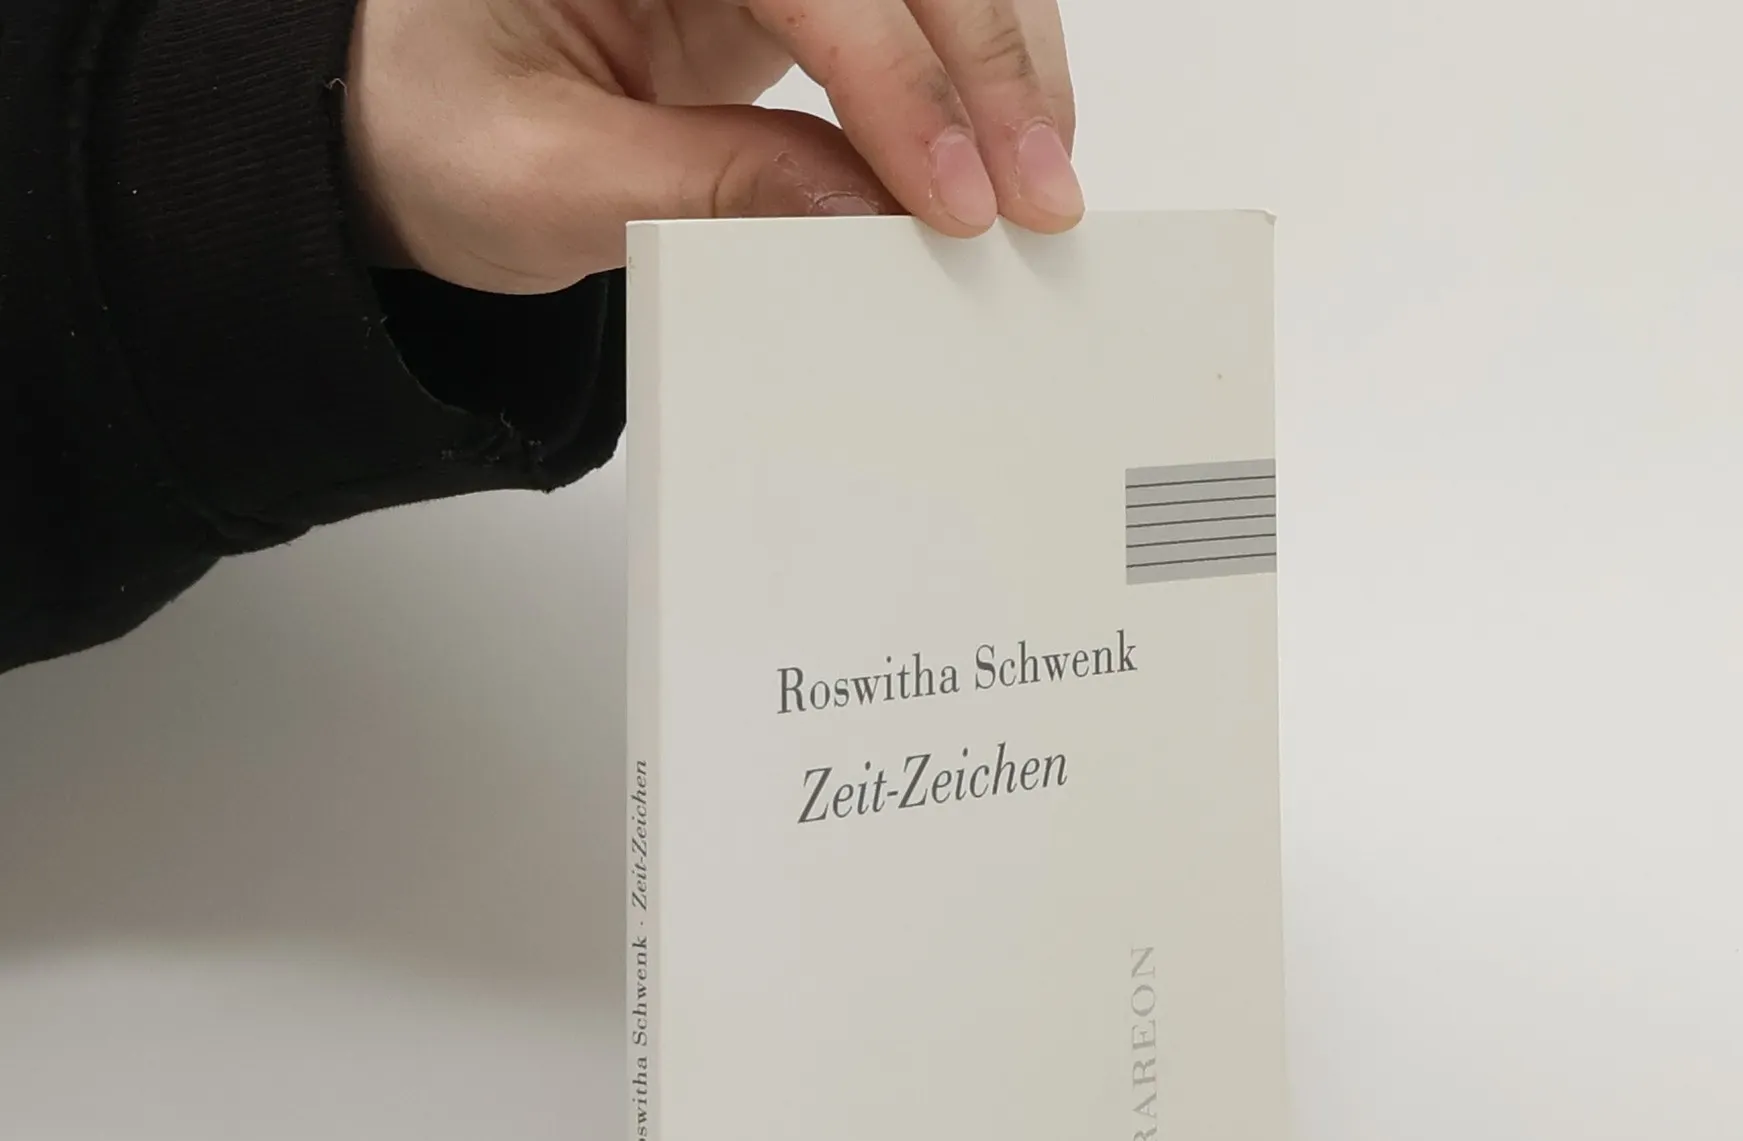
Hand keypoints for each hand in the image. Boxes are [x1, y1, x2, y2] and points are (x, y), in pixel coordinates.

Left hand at [344, 0, 1080, 294]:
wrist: (396, 117)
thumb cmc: (424, 125)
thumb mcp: (537, 182)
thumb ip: (700, 189)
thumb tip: (860, 214)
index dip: (898, 81)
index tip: (952, 197)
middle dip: (985, 59)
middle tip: (1038, 193)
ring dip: (1001, 53)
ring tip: (1043, 174)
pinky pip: (901, 5)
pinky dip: (966, 67)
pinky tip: (997, 143)